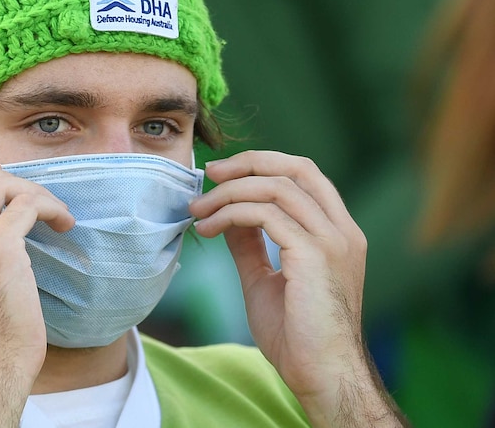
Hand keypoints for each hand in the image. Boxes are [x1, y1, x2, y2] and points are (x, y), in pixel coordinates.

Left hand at [189, 151, 405, 426]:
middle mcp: (341, 230)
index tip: (222, 175)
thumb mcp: (265, 278)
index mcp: (337, 232)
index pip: (304, 174)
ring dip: (229, 193)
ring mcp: (332, 240)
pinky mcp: (314, 254)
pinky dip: (230, 214)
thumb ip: (250, 244)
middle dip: (248, 163)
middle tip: (209, 174)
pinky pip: (264, 215)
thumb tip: (227, 214)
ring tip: (198, 210)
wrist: (321, 375)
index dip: (261, 164)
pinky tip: (208, 229)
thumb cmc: (297, 336)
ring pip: (275, 188)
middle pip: (296, 168)